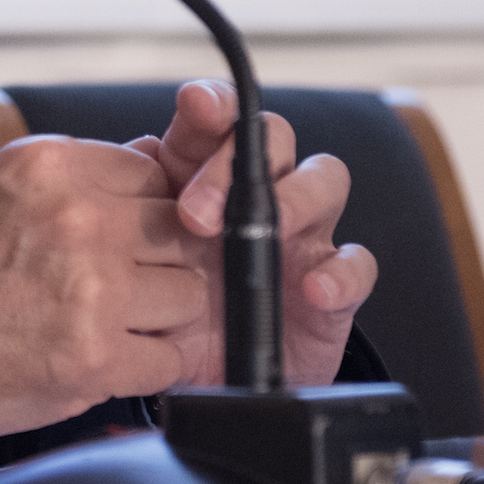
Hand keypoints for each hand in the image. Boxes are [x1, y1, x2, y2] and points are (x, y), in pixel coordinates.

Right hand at [0, 136, 209, 440]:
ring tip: (100, 329)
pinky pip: (168, 360)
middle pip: (178, 235)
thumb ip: (67, 177)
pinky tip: (97, 364)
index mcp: (50, 167)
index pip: (152, 176)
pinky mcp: (95, 355)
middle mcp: (77, 216)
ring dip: (153, 320)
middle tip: (111, 293)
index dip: (141, 216)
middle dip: (154, 267)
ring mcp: (91, 285)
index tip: (123, 242)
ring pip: (186, 297)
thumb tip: (146, 156)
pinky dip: (140, 370)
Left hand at [128, 80, 377, 387]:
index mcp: (203, 175)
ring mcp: (302, 235)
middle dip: (236, 162)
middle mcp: (259, 194)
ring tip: (265, 232)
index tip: (196, 107)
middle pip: (271, 139)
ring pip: (324, 180)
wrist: (208, 378)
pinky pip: (356, 264)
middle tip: (196, 211)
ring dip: (296, 197)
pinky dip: (341, 273)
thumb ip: (127, 208)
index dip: (212, 105)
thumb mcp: (135, 260)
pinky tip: (315, 288)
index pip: (215, 122)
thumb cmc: (169, 304)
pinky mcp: (335, 288)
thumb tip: (129, 159)